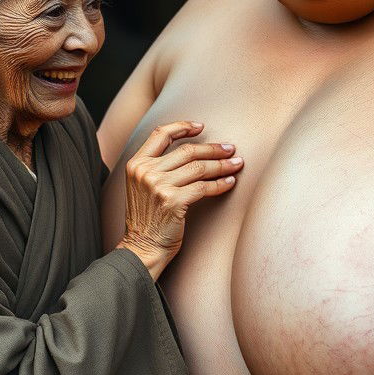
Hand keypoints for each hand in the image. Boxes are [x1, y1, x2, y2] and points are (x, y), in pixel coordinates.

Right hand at [117, 121, 242, 278]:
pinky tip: (229, 183)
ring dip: (222, 165)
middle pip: (187, 151)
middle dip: (213, 148)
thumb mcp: (142, 186)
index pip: (161, 134)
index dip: (182, 127)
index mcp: (137, 164)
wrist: (141, 247)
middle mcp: (146, 171)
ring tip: (237, 164)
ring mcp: (159, 186)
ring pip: (199, 167)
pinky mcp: (173, 201)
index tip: (201, 127)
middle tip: (230, 149)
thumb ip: (156, 168)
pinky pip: (204, 187)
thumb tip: (190, 151)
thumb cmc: (146, 219)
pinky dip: (220, 184)